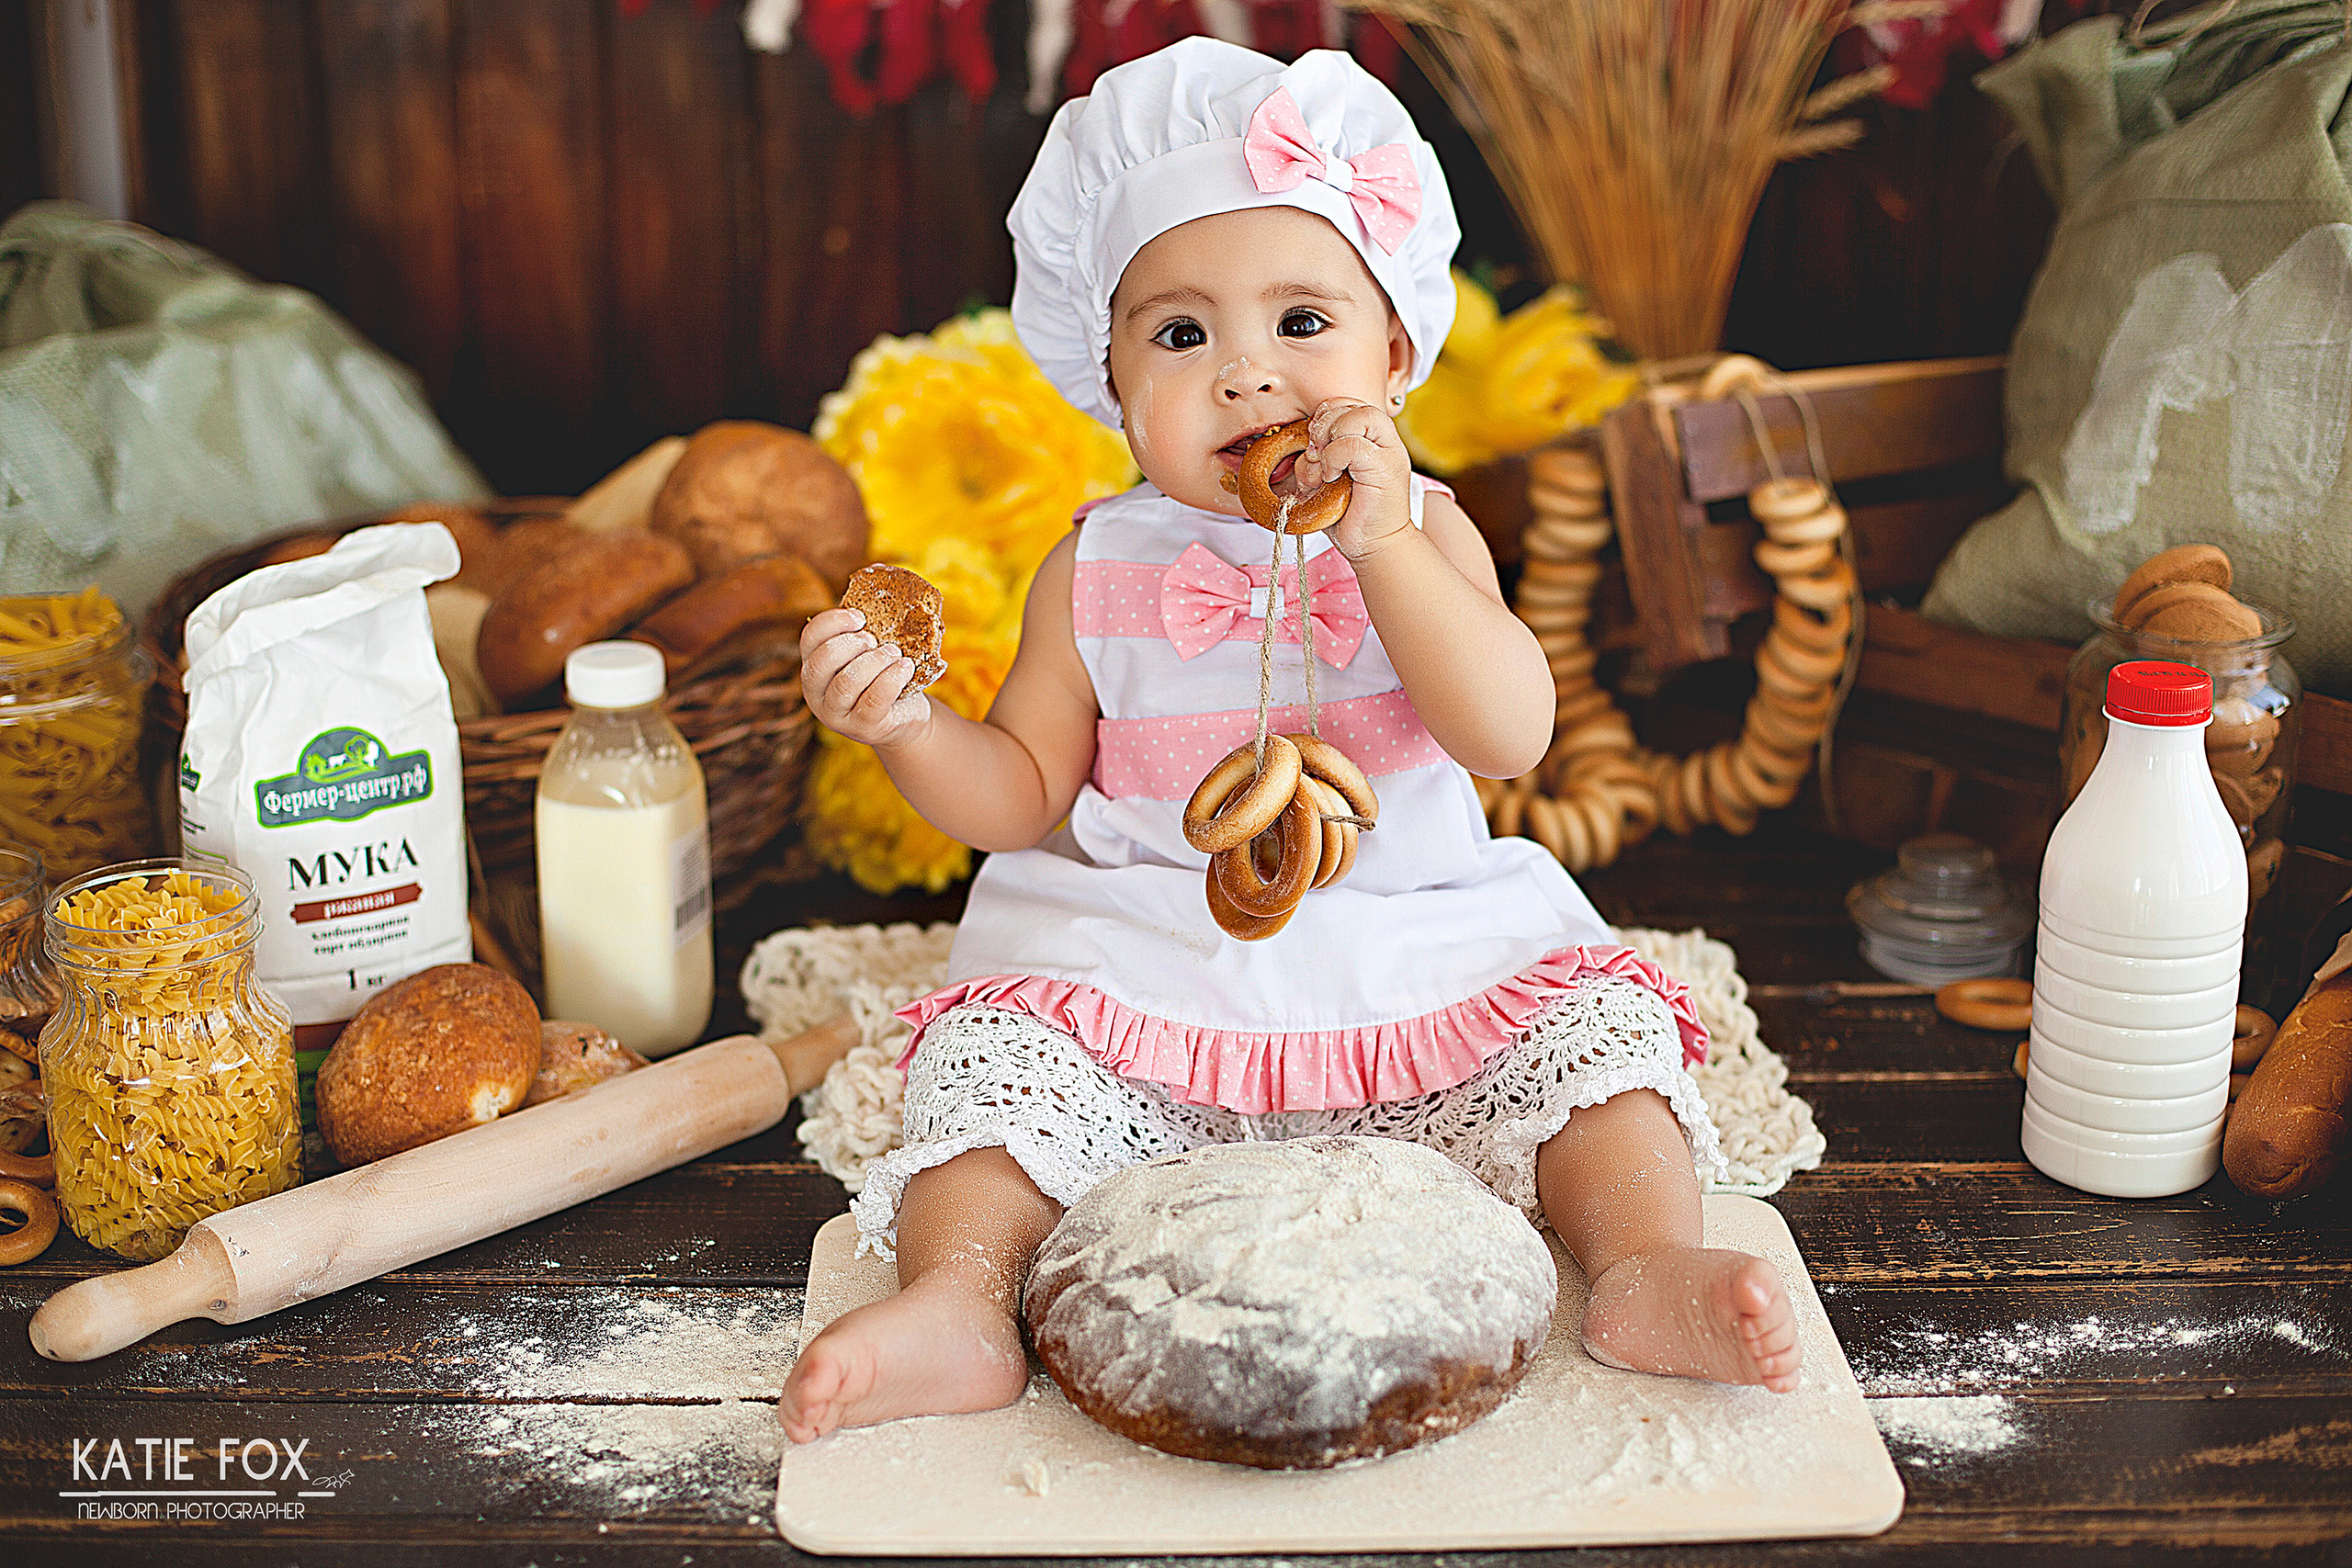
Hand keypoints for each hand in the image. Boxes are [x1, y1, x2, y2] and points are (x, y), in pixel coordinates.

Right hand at [800, 608, 932, 748]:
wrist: (905, 718)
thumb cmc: (883, 678)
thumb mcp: (867, 656)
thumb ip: (864, 636)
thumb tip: (884, 602)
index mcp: (813, 667)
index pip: (809, 639)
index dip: (832, 622)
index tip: (860, 617)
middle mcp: (816, 693)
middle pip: (820, 663)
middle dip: (850, 645)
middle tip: (874, 640)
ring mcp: (836, 715)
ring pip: (846, 683)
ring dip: (874, 661)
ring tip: (894, 653)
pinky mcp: (862, 728)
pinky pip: (873, 701)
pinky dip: (891, 679)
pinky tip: (906, 667)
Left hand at [1296, 397, 1413, 560]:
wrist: (1375, 546)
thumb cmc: (1349, 515)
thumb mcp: (1323, 478)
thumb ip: (1315, 457)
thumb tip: (1301, 446)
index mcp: (1371, 436)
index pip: (1343, 404)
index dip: (1322, 418)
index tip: (1314, 448)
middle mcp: (1383, 438)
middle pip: (1349, 404)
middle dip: (1322, 426)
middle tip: (1316, 456)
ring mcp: (1389, 450)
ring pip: (1356, 416)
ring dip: (1329, 440)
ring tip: (1325, 469)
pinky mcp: (1387, 467)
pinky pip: (1352, 445)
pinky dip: (1333, 459)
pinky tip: (1331, 478)